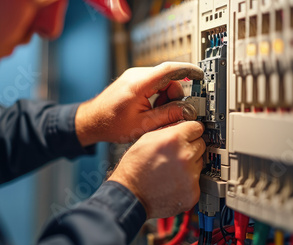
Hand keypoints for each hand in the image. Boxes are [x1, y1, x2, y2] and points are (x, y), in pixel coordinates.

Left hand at [75, 62, 203, 145]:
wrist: (92, 121)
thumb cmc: (110, 124)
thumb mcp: (142, 125)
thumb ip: (167, 117)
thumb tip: (187, 111)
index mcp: (138, 85)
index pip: (169, 70)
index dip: (188, 71)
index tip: (200, 75)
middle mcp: (136, 75)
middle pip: (168, 78)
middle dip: (174, 96)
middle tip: (168, 114)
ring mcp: (134, 76)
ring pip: (162, 82)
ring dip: (165, 98)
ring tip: (153, 115)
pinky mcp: (134, 80)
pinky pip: (154, 84)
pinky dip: (158, 96)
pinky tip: (149, 110)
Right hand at [108, 121, 205, 218]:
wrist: (130, 194)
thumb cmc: (134, 168)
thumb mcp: (146, 139)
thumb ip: (168, 131)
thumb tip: (182, 127)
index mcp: (174, 140)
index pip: (197, 127)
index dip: (191, 131)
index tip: (190, 134)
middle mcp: (185, 157)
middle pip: (201, 144)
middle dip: (190, 148)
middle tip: (174, 155)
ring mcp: (191, 176)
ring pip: (199, 163)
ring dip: (189, 165)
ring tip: (171, 170)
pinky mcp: (193, 192)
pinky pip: (197, 181)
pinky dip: (188, 182)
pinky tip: (173, 182)